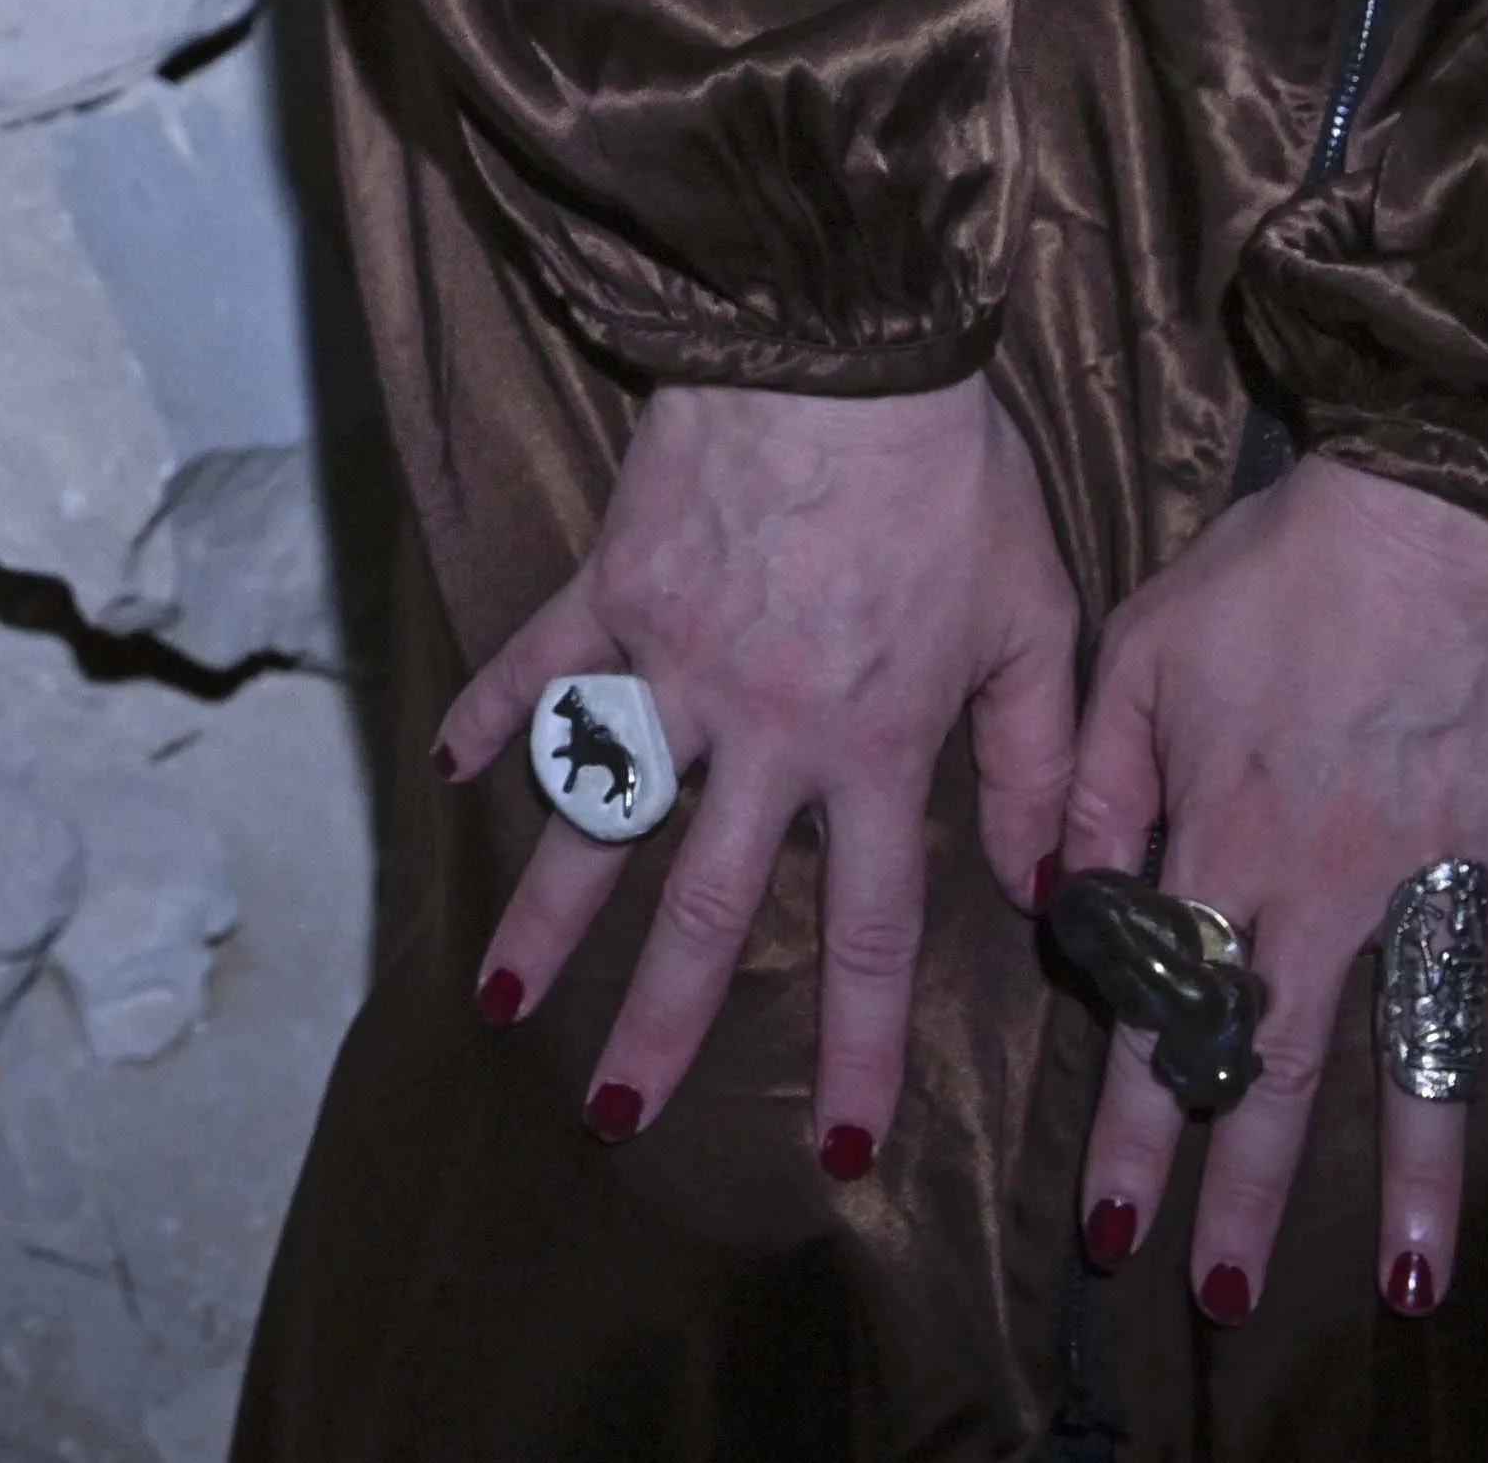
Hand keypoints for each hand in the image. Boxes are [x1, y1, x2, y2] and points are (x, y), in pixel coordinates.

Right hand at [436, 378, 1080, 1183]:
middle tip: (617, 1115)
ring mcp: (670, 660)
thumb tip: (1041, 884)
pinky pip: (538, 666)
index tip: (840, 1148)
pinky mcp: (610, 587)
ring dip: (547, 916)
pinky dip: (493, 717)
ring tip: (503, 1002)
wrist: (844, 341)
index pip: (867, 930)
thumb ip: (1030, 759)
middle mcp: (762, 729)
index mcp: (873, 745)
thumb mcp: (1036, 615)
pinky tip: (446, 776)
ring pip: (599, 814)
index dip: (857, 1048)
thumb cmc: (953, 472)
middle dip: (664, 1025)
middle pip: (706, 909)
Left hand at [1053, 455, 1487, 1332]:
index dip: (1135, 1125)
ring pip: (1425, 1052)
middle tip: (1218, 1300)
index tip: (1110, 1226)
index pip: (1169, 1013)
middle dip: (1243, 1192)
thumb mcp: (1141, 646)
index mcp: (1227, 840)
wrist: (1433, 501)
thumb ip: (1093, 778)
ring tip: (1408, 1287)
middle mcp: (1331, 884)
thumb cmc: (1279, 564)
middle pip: (1282, 1067)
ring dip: (1417, 1175)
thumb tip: (1061, 897)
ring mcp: (1440, 872)